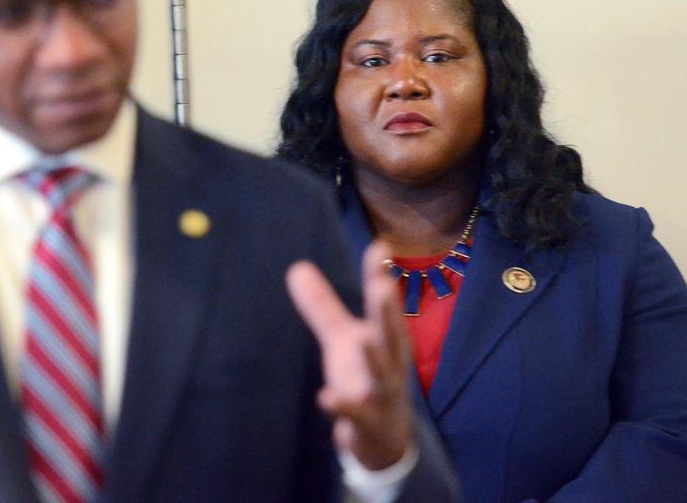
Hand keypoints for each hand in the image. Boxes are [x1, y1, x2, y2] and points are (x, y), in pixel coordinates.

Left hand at [286, 240, 412, 469]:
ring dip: (373, 356)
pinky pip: (355, 414)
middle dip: (386, 309)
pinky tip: (325, 397)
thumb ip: (323, 306)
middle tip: (382, 284)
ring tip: (362, 338)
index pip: (381, 303)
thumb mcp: (342, 340)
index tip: (380, 246)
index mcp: (384, 337)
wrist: (384, 440)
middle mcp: (388, 362)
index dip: (379, 275)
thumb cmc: (366, 378)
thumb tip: (297, 267)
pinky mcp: (367, 422)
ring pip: (380, 374)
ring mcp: (381, 393)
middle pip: (389, 333)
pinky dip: (342, 406)